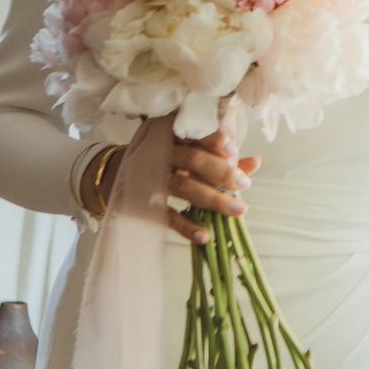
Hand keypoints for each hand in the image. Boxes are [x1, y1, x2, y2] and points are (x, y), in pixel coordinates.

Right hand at [90, 125, 260, 244]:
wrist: (112, 173)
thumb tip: (256, 162)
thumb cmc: (163, 157)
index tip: (233, 149)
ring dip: (213, 200)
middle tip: (244, 184)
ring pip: (183, 187)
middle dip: (221, 172)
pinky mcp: (142, 203)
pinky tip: (205, 236)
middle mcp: (160, 152)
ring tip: (239, 210)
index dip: (214, 139)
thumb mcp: (188, 150)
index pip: (195, 132)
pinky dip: (186, 227)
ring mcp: (149, 177)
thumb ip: (221, 156)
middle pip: (192, 159)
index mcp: (173, 133)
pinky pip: (166, 215)